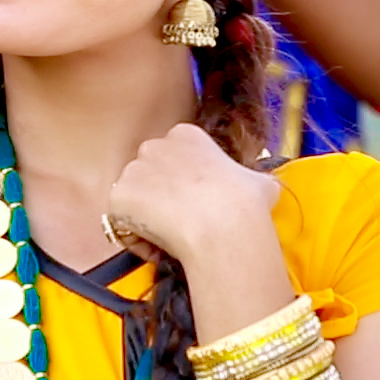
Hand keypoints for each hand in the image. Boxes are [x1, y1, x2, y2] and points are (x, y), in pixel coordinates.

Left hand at [107, 122, 279, 265]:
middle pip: (149, 173)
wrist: (223, 227)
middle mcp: (154, 146)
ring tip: (173, 235)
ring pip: (134, 197)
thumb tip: (262, 188)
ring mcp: (133, 170)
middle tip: (182, 220)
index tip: (196, 201)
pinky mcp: (118, 197)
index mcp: (185, 135)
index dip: (184, 183)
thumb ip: (251, 180)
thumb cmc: (244, 204)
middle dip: (160, 195)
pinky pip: (121, 221)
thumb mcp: (260, 182)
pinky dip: (135, 236)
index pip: (174, 156)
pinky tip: (159, 244)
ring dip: (147, 216)